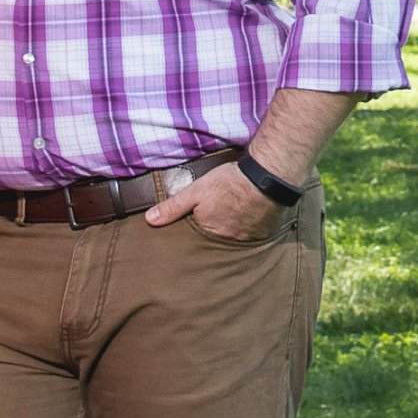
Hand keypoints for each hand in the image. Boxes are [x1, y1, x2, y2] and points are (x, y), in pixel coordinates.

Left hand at [148, 152, 275, 238]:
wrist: (266, 178)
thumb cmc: (230, 183)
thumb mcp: (196, 191)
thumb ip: (173, 206)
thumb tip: (150, 220)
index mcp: (210, 232)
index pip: (198, 236)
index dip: (198, 226)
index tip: (200, 218)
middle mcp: (229, 240)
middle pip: (218, 238)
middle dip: (217, 229)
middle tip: (220, 215)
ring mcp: (248, 238)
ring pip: (236, 236)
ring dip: (234, 228)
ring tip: (234, 214)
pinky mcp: (264, 233)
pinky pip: (254, 234)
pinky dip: (251, 227)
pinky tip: (250, 215)